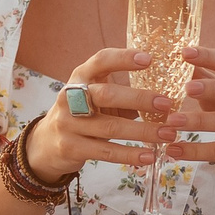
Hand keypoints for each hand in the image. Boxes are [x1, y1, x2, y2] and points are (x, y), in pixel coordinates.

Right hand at [25, 47, 179, 182]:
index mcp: (80, 77)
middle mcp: (70, 97)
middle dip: (139, 99)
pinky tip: (149, 155)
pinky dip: (129, 154)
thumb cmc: (82, 114)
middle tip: (167, 104)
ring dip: (142, 131)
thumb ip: (123, 93)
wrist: (46, 143)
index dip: (123, 58)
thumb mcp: (95, 97)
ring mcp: (67, 123)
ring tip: (168, 134)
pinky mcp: (70, 147)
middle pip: (106, 95)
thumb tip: (168, 95)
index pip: (101, 61)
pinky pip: (104, 152)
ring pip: (109, 127)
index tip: (150, 59)